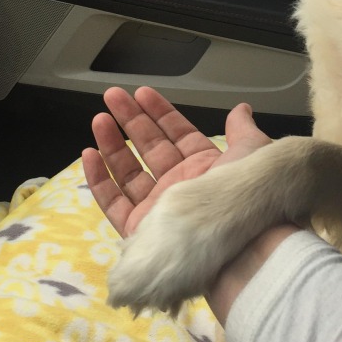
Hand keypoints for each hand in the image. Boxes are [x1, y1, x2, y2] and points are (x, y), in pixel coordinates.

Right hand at [83, 86, 270, 237]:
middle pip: (149, 147)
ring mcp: (159, 209)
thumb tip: (241, 108)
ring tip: (99, 119)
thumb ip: (243, 130)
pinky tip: (89, 154)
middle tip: (112, 96)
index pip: (177, 134)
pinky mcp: (140, 231)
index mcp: (206, 168)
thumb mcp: (252, 153)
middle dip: (130, 120)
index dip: (159, 112)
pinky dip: (99, 180)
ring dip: (112, 144)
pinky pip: (113, 202)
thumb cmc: (246, 196)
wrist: (240, 249)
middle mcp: (181, 186)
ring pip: (128, 171)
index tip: (141, 93)